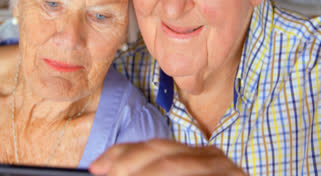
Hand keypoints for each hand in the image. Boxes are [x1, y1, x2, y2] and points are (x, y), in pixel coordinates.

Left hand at [89, 139, 246, 175]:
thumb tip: (111, 170)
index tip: (96, 166)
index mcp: (194, 156)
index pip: (153, 147)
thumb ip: (153, 172)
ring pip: (174, 163)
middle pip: (162, 152)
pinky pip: (194, 174)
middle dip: (128, 163)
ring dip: (144, 173)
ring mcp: (223, 168)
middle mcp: (210, 157)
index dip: (122, 153)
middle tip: (105, 173)